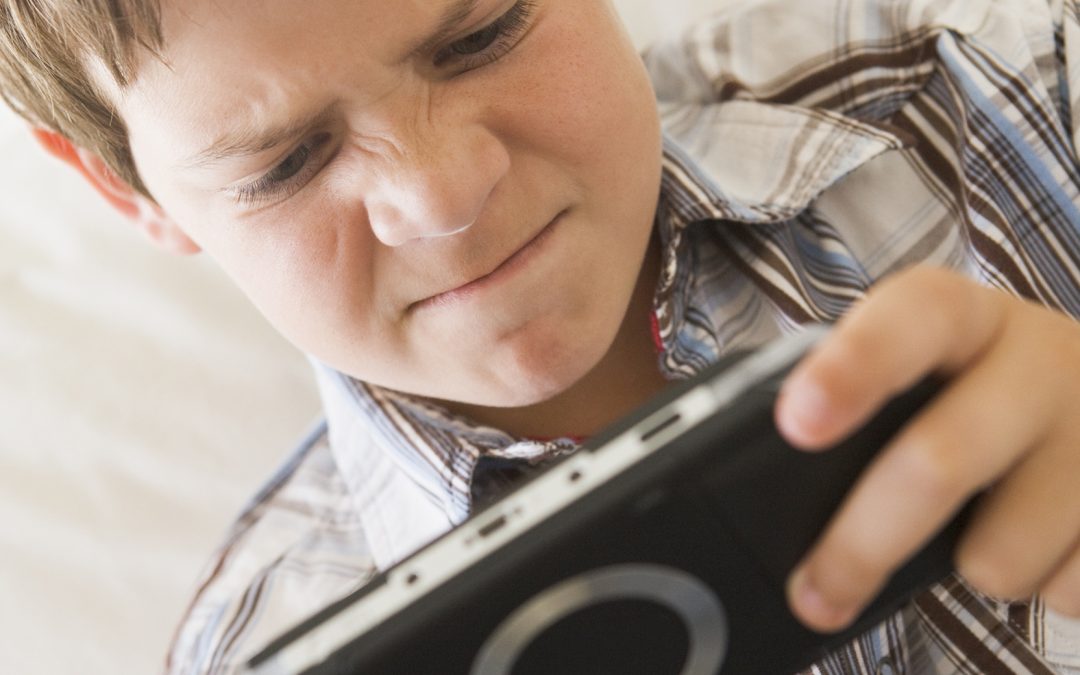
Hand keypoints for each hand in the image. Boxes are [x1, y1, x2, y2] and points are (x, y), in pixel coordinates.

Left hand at [774, 265, 1079, 631]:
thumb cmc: (976, 386)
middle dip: (863, 542)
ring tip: (981, 523)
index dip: (853, 369)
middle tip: (814, 592)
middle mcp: (1040, 362)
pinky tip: (1042, 535)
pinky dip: (1036, 583)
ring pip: (1001, 554)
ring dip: (972, 566)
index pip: (910, 320)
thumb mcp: (922, 366)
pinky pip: (1063, 590)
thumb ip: (859, 402)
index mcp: (962, 317)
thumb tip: (766, 494)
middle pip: (942, 460)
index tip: (799, 423)